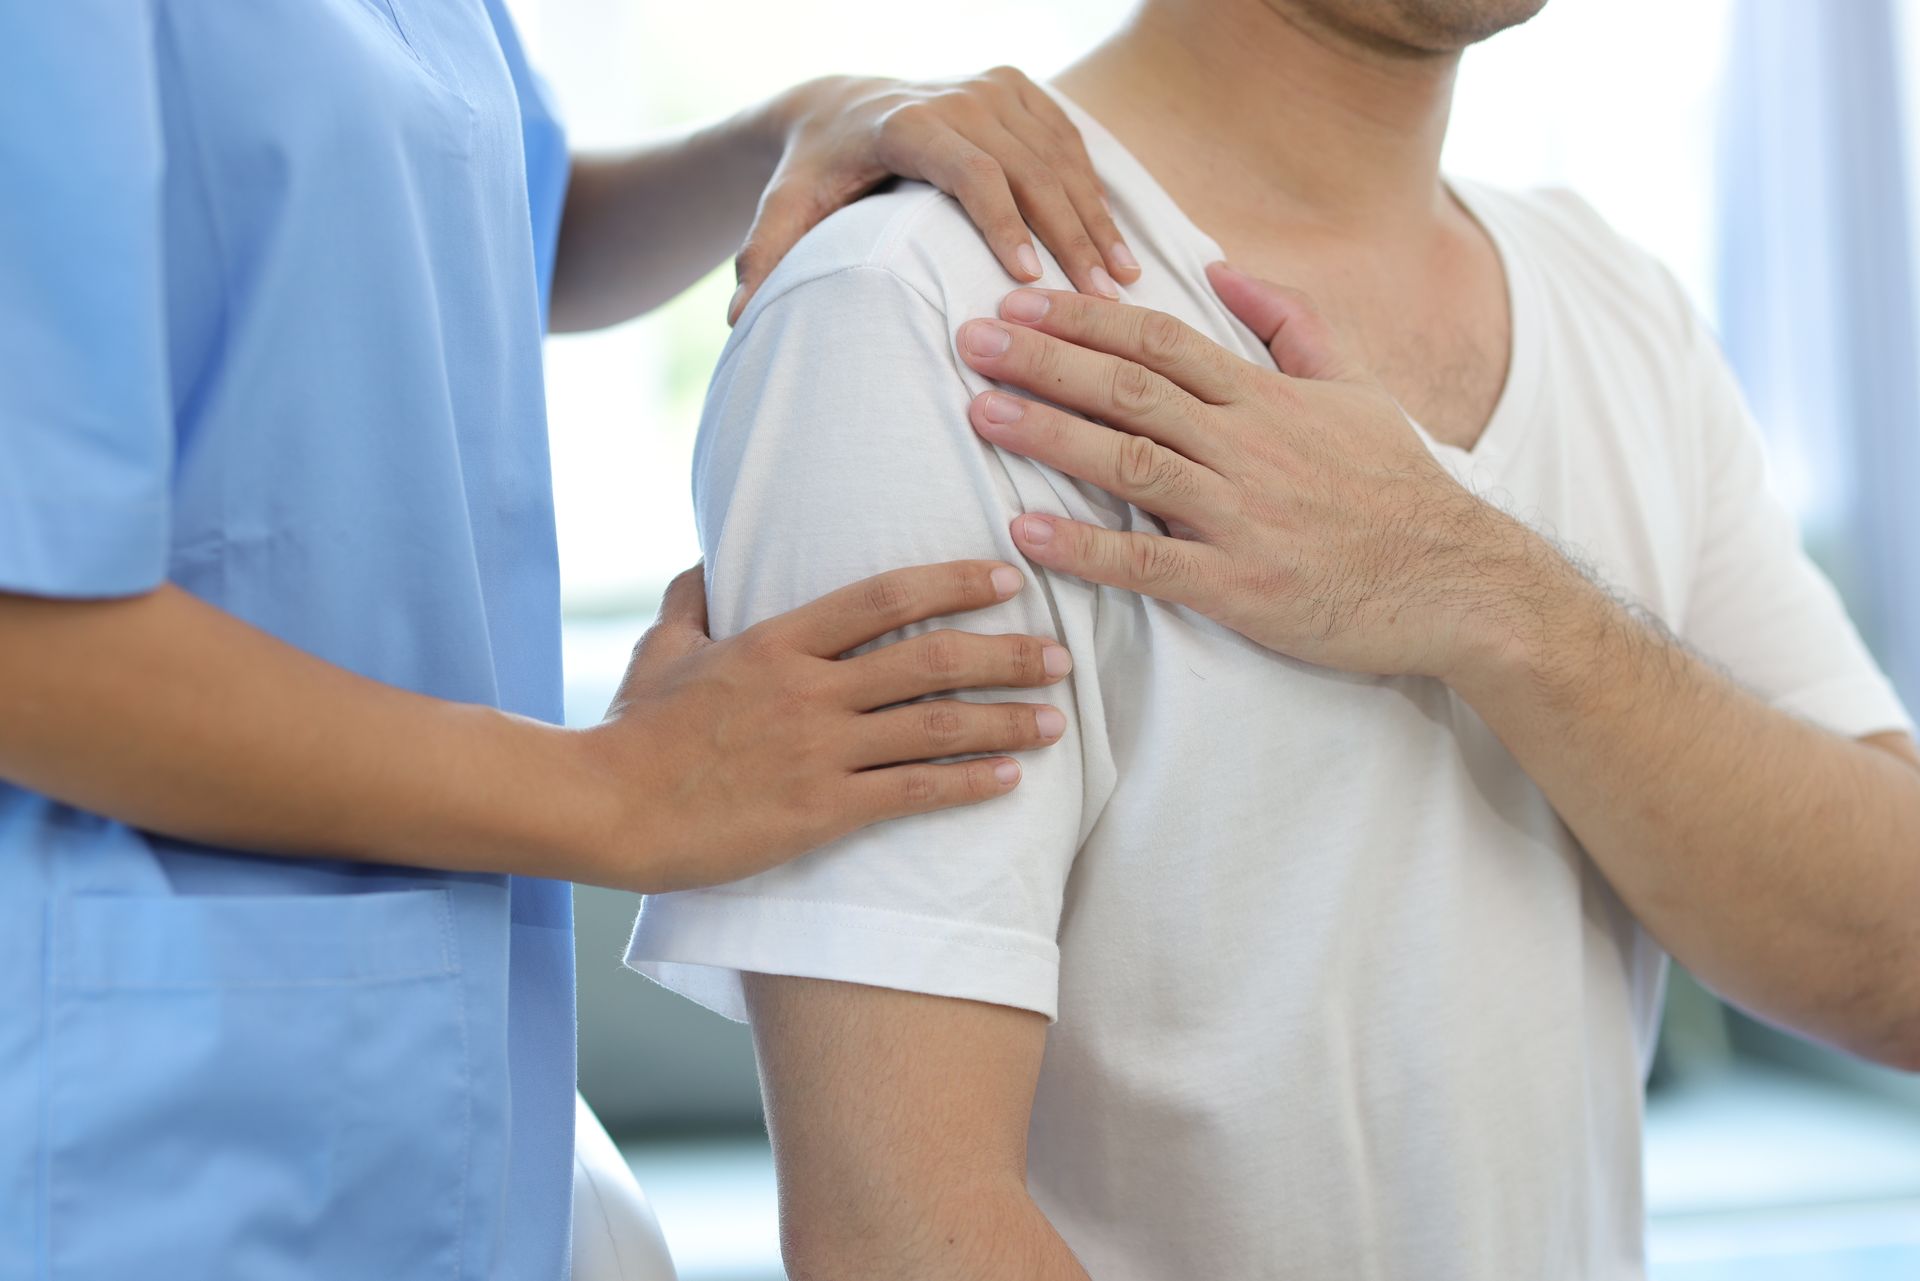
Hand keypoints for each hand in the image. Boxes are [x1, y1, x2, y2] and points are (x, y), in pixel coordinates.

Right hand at [581, 560, 1073, 891]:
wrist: (607, 807)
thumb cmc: (634, 730)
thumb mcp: (660, 648)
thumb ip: (692, 599)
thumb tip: (704, 562)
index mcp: (777, 639)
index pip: (885, 597)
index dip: (954, 583)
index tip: (1006, 580)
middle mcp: (810, 688)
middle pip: (930, 659)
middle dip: (1006, 654)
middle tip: (1058, 654)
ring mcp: (819, 750)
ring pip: (934, 725)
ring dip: (1005, 719)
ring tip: (1056, 718)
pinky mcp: (822, 810)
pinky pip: (914, 792)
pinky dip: (969, 782)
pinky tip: (1010, 779)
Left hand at [730, 69, 1139, 323]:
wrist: (838, 103)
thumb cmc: (815, 169)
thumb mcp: (784, 207)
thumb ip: (765, 256)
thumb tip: (737, 319)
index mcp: (908, 123)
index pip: (972, 173)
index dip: (1004, 225)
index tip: (1029, 282)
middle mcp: (958, 95)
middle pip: (1029, 170)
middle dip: (1068, 237)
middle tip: (1098, 302)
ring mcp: (995, 88)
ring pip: (1059, 158)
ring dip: (1094, 221)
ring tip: (1122, 283)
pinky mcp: (1020, 90)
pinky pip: (1070, 144)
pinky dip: (1096, 195)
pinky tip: (1119, 246)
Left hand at [953, 263, 1557, 683]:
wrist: (1459, 583)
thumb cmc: (1399, 489)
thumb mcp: (1358, 388)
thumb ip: (1291, 324)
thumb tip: (1225, 266)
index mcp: (1267, 397)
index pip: (1160, 340)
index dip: (1085, 316)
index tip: (1020, 301)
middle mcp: (1249, 446)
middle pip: (1131, 389)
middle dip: (1046, 358)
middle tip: (971, 339)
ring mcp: (1244, 516)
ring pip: (1132, 464)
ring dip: (1050, 435)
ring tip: (981, 412)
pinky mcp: (1242, 587)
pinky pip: (1151, 564)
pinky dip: (1086, 548)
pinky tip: (1027, 532)